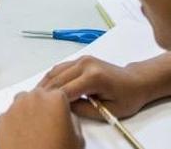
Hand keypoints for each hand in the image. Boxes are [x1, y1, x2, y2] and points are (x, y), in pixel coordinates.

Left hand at [0, 88, 82, 148]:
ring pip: (21, 103)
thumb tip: (66, 117)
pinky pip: (9, 117)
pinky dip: (13, 125)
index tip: (60, 113)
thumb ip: (72, 119)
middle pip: (39, 96)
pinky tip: (21, 138)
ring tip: (33, 132)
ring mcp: (15, 108)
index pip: (59, 93)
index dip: (60, 105)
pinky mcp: (1, 120)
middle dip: (42, 107)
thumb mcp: (78, 138)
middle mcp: (34, 98)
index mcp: (56, 98)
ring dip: (27, 112)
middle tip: (47, 126)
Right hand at [38, 56, 152, 119]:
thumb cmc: (127, 97)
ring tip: (36, 98)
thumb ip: (83, 110)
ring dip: (44, 84)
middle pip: (57, 80)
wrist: (136, 82)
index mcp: (94, 76)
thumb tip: (63, 109)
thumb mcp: (107, 111)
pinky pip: (60, 68)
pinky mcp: (81, 60)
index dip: (53, 102)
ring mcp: (83, 60)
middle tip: (34, 106)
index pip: (65, 90)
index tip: (44, 111)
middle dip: (44, 93)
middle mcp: (86, 64)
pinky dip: (51, 78)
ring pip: (55, 72)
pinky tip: (45, 88)